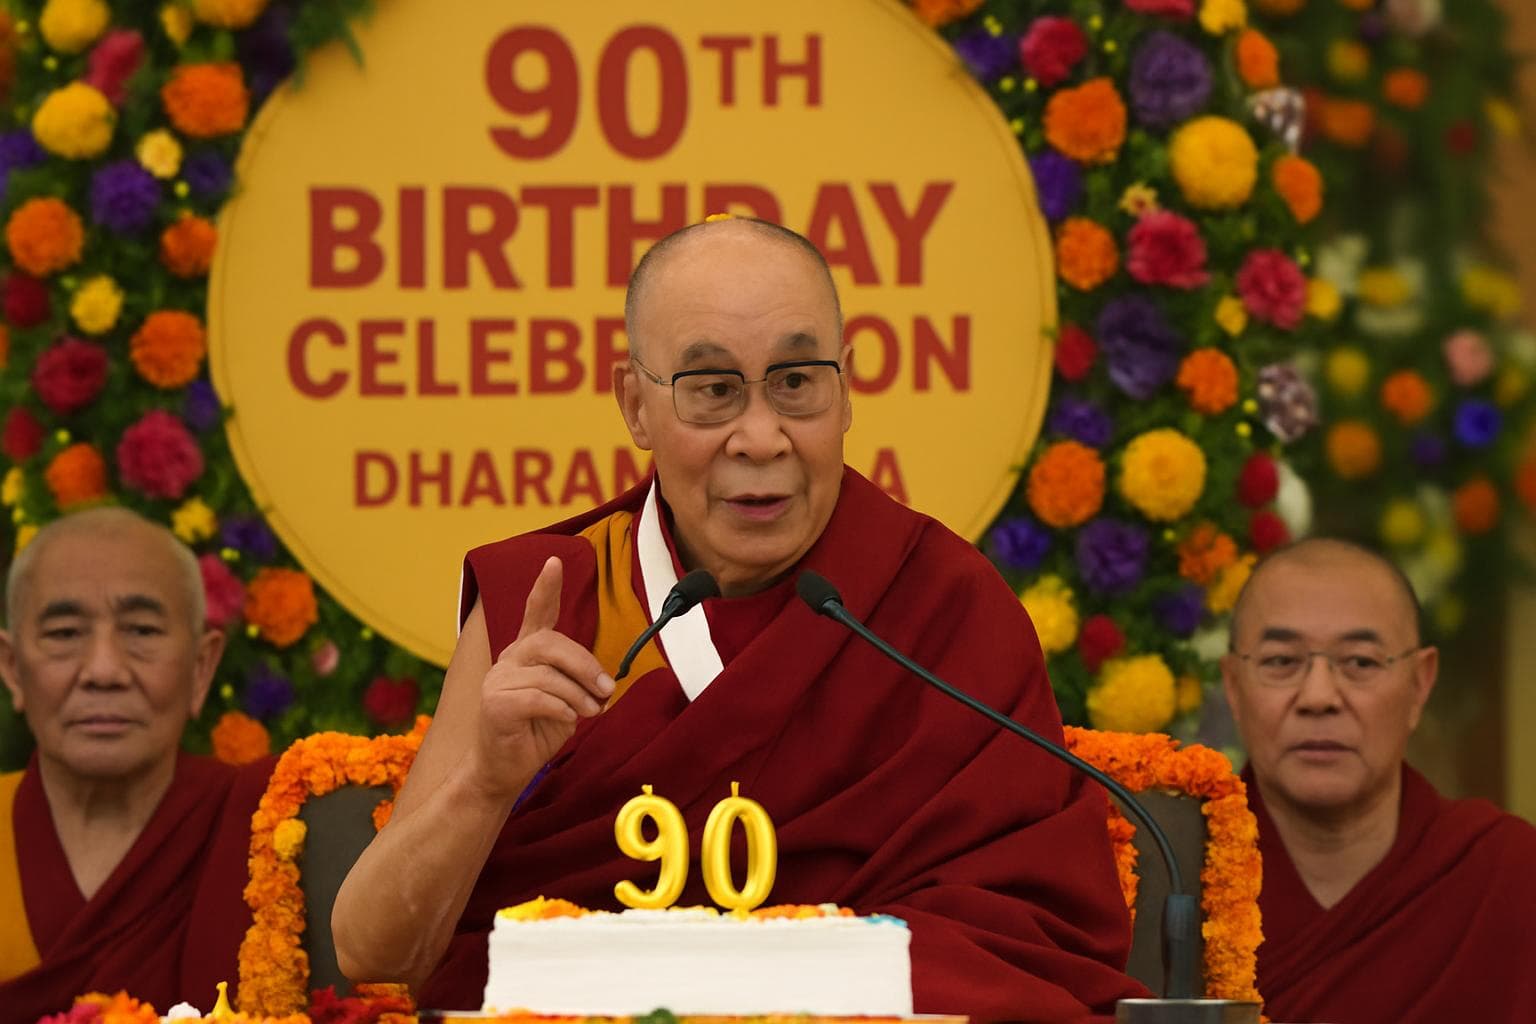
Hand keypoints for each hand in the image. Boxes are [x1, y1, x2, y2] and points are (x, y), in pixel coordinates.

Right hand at [472, 557, 613, 800]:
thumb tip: (606, 682)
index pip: (536, 613)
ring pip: (548, 675)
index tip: (555, 561)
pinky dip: (561, 709)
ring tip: (590, 713)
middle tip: (606, 688)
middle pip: (551, 643)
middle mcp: (509, 659)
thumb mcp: (566, 702)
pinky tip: (568, 721)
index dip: (546, 587)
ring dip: (578, 695)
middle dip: (585, 664)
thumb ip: (578, 683)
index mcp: (526, 654)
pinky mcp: (494, 703)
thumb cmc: (534, 734)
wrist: (503, 772)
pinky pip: (539, 697)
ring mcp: (497, 680)